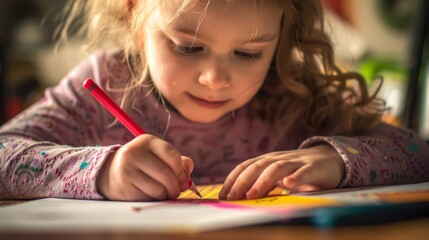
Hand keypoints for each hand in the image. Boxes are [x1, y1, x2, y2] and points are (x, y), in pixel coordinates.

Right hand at [96, 134, 192, 200]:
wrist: (111, 173)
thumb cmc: (144, 164)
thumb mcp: (159, 156)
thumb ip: (179, 162)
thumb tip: (188, 178)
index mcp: (147, 141)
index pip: (172, 155)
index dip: (181, 171)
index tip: (182, 179)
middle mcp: (134, 153)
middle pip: (166, 174)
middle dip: (176, 187)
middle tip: (177, 191)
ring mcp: (127, 170)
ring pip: (159, 189)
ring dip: (166, 194)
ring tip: (163, 192)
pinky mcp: (124, 187)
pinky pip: (149, 198)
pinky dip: (155, 199)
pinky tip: (150, 194)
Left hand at [218, 144, 344, 199]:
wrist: (328, 159)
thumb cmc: (297, 171)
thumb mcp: (276, 177)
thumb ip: (260, 184)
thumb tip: (237, 197)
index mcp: (267, 161)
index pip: (245, 167)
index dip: (233, 179)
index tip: (222, 195)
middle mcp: (278, 159)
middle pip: (257, 167)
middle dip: (242, 182)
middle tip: (232, 197)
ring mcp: (296, 162)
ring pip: (277, 168)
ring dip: (263, 181)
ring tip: (252, 193)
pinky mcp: (313, 168)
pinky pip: (304, 172)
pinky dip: (296, 177)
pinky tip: (288, 185)